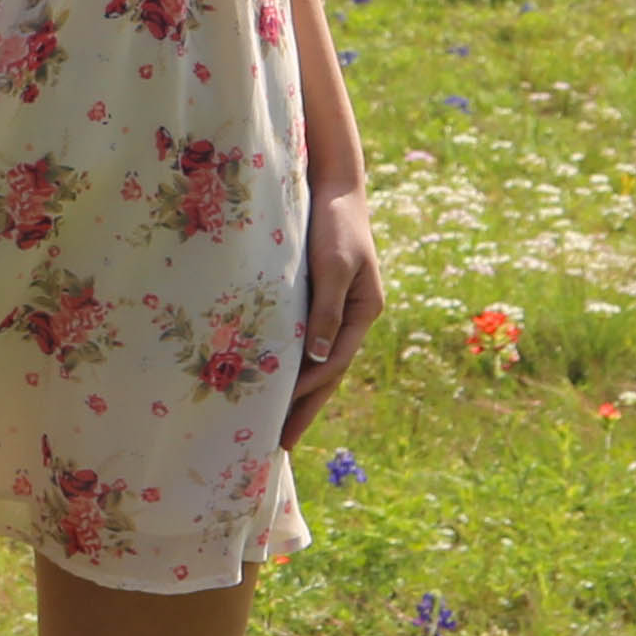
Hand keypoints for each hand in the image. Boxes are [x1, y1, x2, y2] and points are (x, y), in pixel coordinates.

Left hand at [285, 178, 384, 448]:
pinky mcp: (317, 299)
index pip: (331, 366)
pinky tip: (272, 380)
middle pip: (326, 373)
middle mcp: (351, 317)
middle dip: (304, 409)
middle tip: (281, 446)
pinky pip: (304, 342)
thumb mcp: (332, 266)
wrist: (334, 188)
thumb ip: (325, 310)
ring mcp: (335, 310)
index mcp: (362, 313)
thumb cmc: (334, 224)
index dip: (307, 396)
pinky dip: (292, 365)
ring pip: (315, 362)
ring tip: (276, 425)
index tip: (282, 425)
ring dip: (297, 394)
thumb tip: (319, 359)